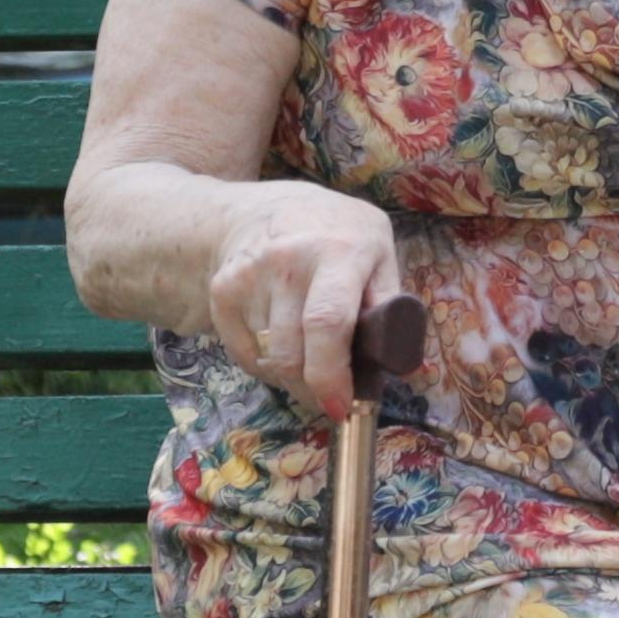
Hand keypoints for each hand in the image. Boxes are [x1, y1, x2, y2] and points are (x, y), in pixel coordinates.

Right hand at [199, 182, 413, 421]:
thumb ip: (386, 299)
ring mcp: (250, 275)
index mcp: (339, 251)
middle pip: (292, 353)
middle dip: (313, 389)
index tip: (340, 407)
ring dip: (291, 378)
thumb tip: (395, 358)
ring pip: (268, 359)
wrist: (263, 210)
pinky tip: (282, 345)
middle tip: (329, 396)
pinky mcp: (223, 291)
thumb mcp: (377, 249)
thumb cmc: (335, 236)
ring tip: (309, 362)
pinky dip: (265, 365)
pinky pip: (244, 354)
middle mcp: (289, 260)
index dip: (332, 374)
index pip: (327, 322)